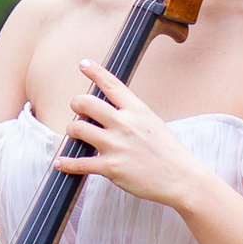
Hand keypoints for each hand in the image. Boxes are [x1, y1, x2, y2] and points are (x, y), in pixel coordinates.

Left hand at [59, 61, 211, 210]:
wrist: (181, 179)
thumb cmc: (168, 152)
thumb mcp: (153, 123)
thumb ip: (132, 115)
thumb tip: (109, 111)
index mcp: (137, 110)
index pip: (111, 84)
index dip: (94, 71)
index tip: (83, 64)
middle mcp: (124, 124)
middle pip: (85, 103)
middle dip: (76, 104)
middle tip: (78, 111)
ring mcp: (116, 145)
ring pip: (78, 129)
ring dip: (72, 131)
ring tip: (75, 136)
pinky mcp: (111, 167)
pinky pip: (79, 162)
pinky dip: (66, 163)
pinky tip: (61, 162)